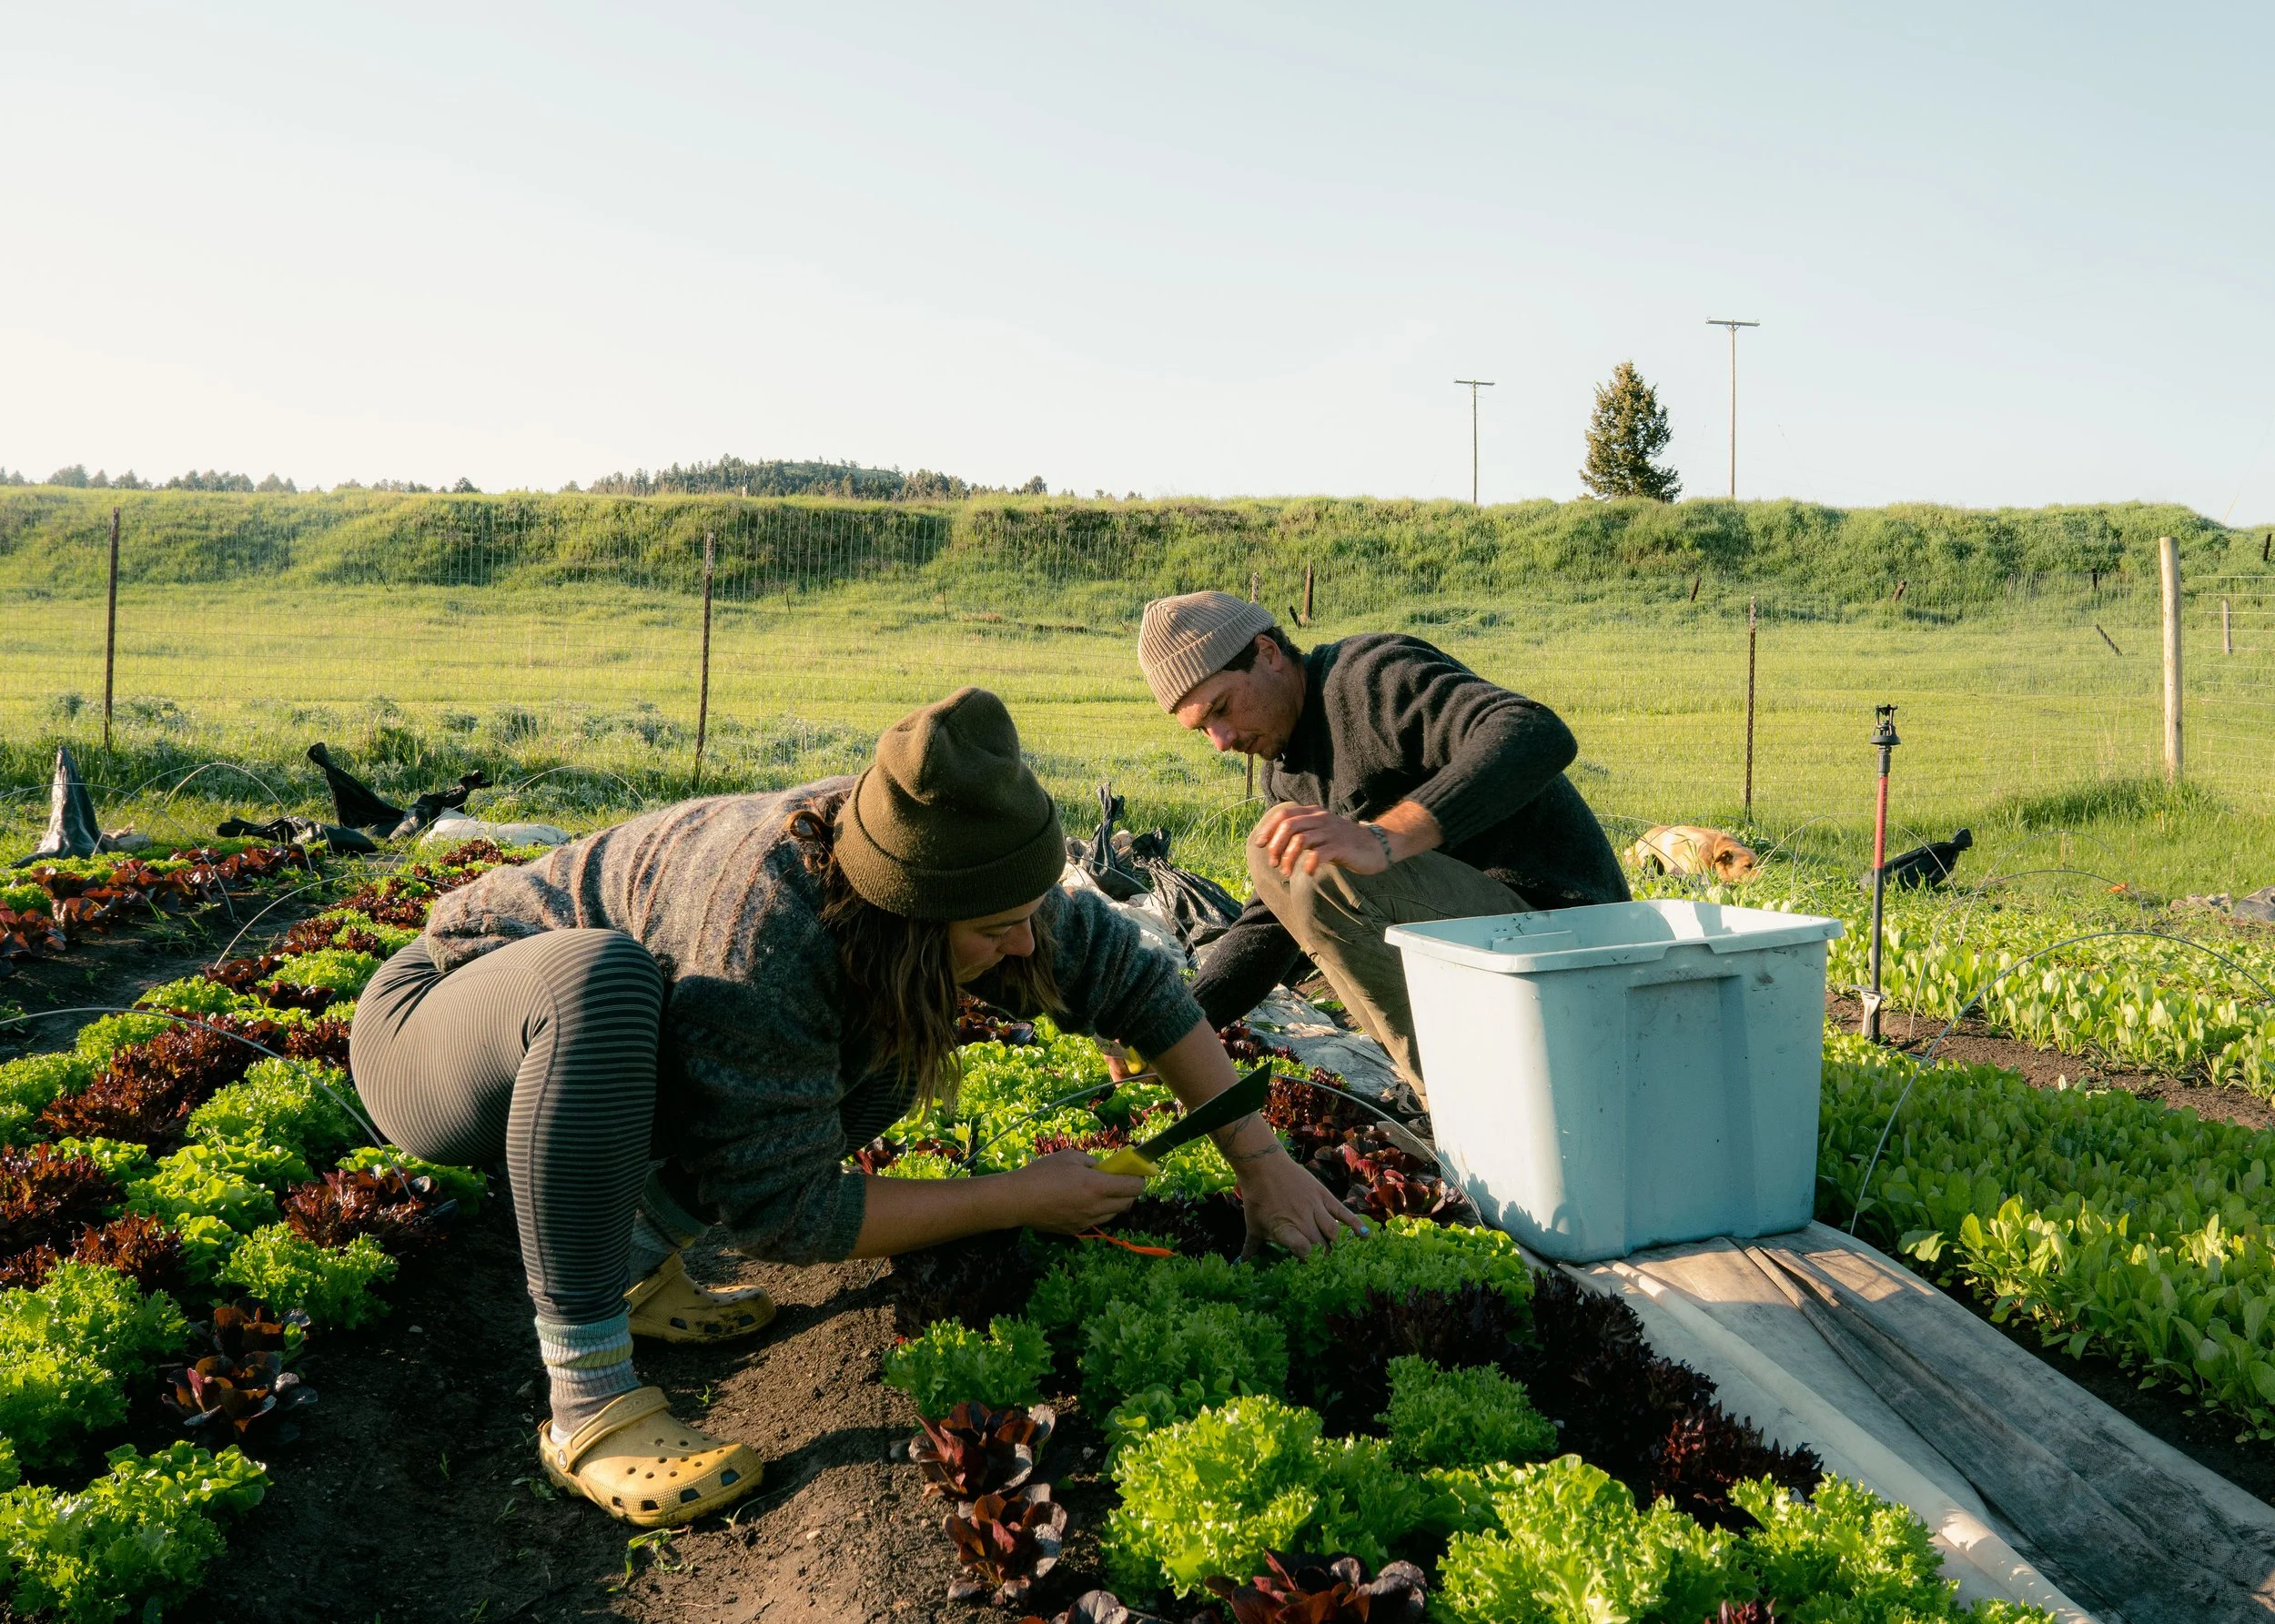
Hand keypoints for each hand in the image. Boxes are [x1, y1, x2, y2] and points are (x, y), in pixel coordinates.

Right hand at [1002, 1149, 1146, 1233]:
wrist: (1018, 1200)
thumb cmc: (1042, 1173)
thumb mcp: (1070, 1157)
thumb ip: (1092, 1162)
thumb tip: (1104, 1168)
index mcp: (1097, 1186)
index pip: (1133, 1187)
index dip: (1139, 1178)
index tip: (1136, 1172)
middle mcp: (1096, 1207)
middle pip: (1128, 1203)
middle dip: (1129, 1191)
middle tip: (1120, 1181)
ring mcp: (1087, 1221)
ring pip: (1114, 1214)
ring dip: (1114, 1203)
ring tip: (1099, 1192)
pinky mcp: (1076, 1230)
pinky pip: (1096, 1220)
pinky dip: (1098, 1211)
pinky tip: (1082, 1202)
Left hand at [1234, 1144, 1369, 1258]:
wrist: (1263, 1166)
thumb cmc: (1257, 1198)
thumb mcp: (1252, 1225)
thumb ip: (1251, 1247)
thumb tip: (1241, 1263)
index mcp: (1285, 1229)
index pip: (1302, 1250)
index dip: (1306, 1261)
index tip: (1306, 1268)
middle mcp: (1302, 1220)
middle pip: (1320, 1246)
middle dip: (1322, 1259)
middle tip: (1324, 1267)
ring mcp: (1315, 1207)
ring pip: (1332, 1233)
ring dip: (1335, 1246)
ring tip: (1336, 1254)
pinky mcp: (1323, 1196)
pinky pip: (1342, 1212)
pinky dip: (1355, 1224)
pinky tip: (1366, 1236)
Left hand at [1253, 804, 1385, 878]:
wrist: (1375, 846)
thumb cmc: (1343, 843)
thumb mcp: (1320, 833)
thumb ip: (1301, 834)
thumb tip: (1273, 845)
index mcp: (1313, 814)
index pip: (1283, 814)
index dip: (1268, 829)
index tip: (1259, 844)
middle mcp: (1320, 819)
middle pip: (1288, 826)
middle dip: (1275, 845)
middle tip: (1273, 862)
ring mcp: (1330, 832)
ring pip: (1300, 840)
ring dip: (1289, 858)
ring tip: (1286, 872)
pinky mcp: (1341, 846)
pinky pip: (1319, 854)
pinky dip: (1309, 864)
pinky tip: (1308, 873)